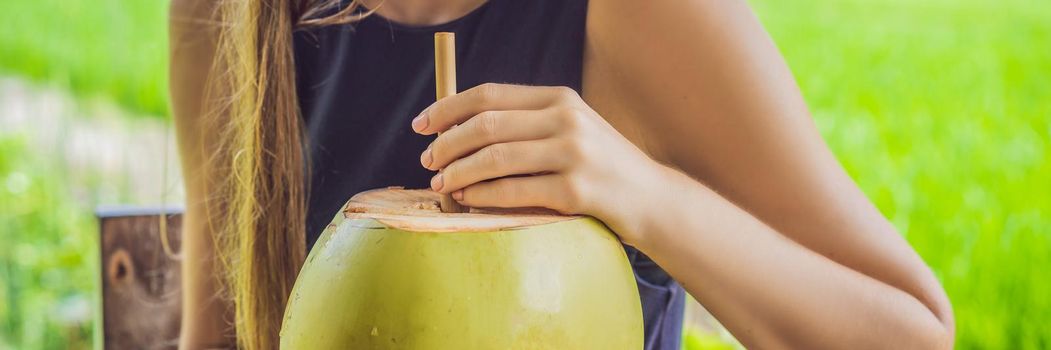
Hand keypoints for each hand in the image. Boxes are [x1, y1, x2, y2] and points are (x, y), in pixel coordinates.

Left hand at [412, 83, 665, 242]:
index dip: (447, 108)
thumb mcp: (570, 130)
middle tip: (427, 160)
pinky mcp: (577, 190)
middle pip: (486, 124)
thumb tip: (459, 128)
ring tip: (441, 183)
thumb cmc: (600, 167)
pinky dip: (482, 195)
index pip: (489, 95)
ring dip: (458, 172)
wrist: (652, 198)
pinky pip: (514, 191)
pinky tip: (467, 199)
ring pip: (495, 158)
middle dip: (447, 143)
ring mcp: (574, 154)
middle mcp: (566, 119)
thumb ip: (527, 124)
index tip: (421, 125)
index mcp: (559, 98)